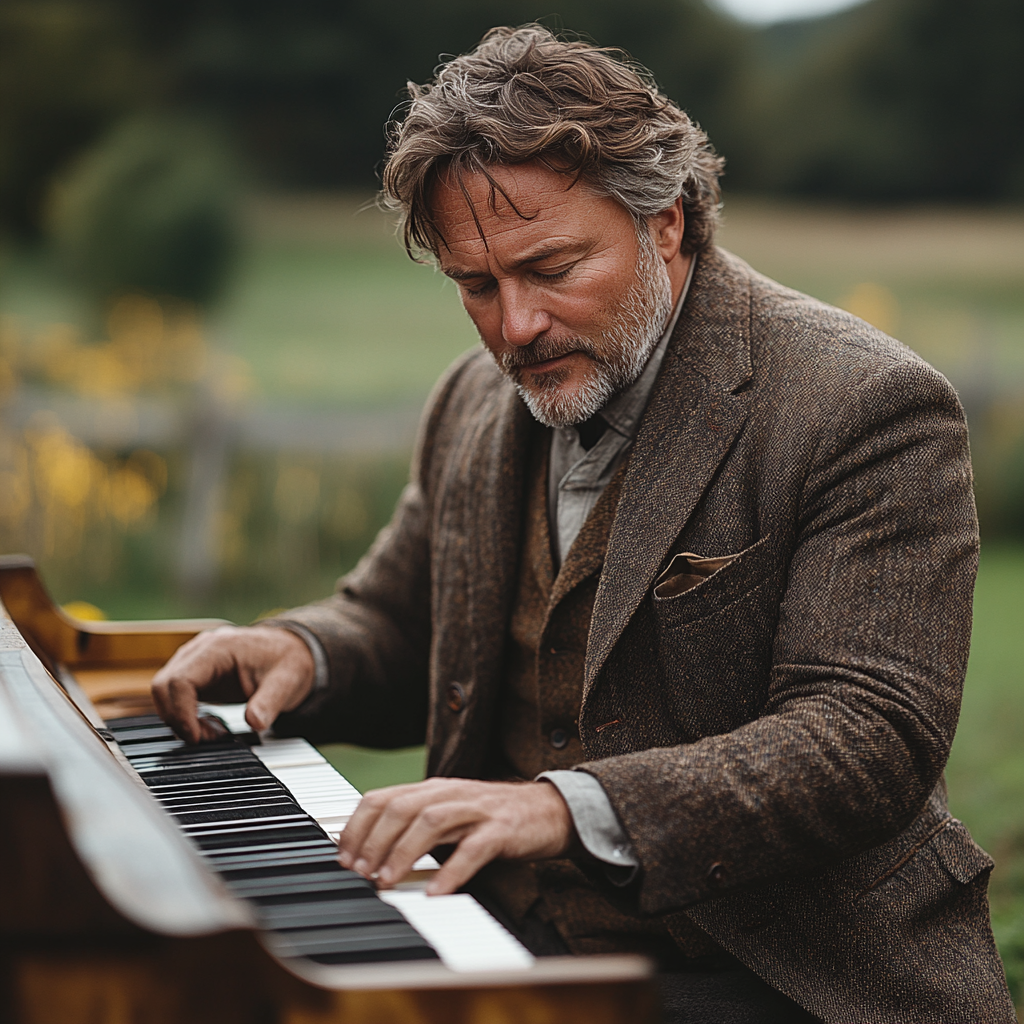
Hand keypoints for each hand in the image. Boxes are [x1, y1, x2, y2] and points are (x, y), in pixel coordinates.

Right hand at [151, 625, 315, 742]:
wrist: (291, 650)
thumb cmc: (287, 661)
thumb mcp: (286, 682)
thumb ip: (270, 703)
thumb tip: (255, 723)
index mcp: (218, 648)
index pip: (180, 680)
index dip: (181, 713)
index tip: (195, 738)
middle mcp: (200, 650)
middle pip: (163, 686)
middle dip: (177, 719)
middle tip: (204, 739)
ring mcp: (195, 661)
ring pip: (165, 692)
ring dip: (180, 719)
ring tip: (212, 734)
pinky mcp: (196, 673)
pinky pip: (176, 696)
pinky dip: (185, 716)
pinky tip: (209, 726)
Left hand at [337, 777, 573, 894]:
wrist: (550, 811)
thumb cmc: (492, 819)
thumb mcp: (448, 816)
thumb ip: (414, 827)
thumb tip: (367, 855)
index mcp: (432, 789)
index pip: (382, 798)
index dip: (357, 827)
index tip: (343, 857)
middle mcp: (450, 793)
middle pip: (401, 807)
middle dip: (374, 841)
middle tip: (359, 873)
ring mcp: (477, 809)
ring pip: (431, 821)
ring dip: (403, 852)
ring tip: (386, 882)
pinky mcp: (502, 829)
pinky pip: (473, 848)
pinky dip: (452, 870)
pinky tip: (437, 892)